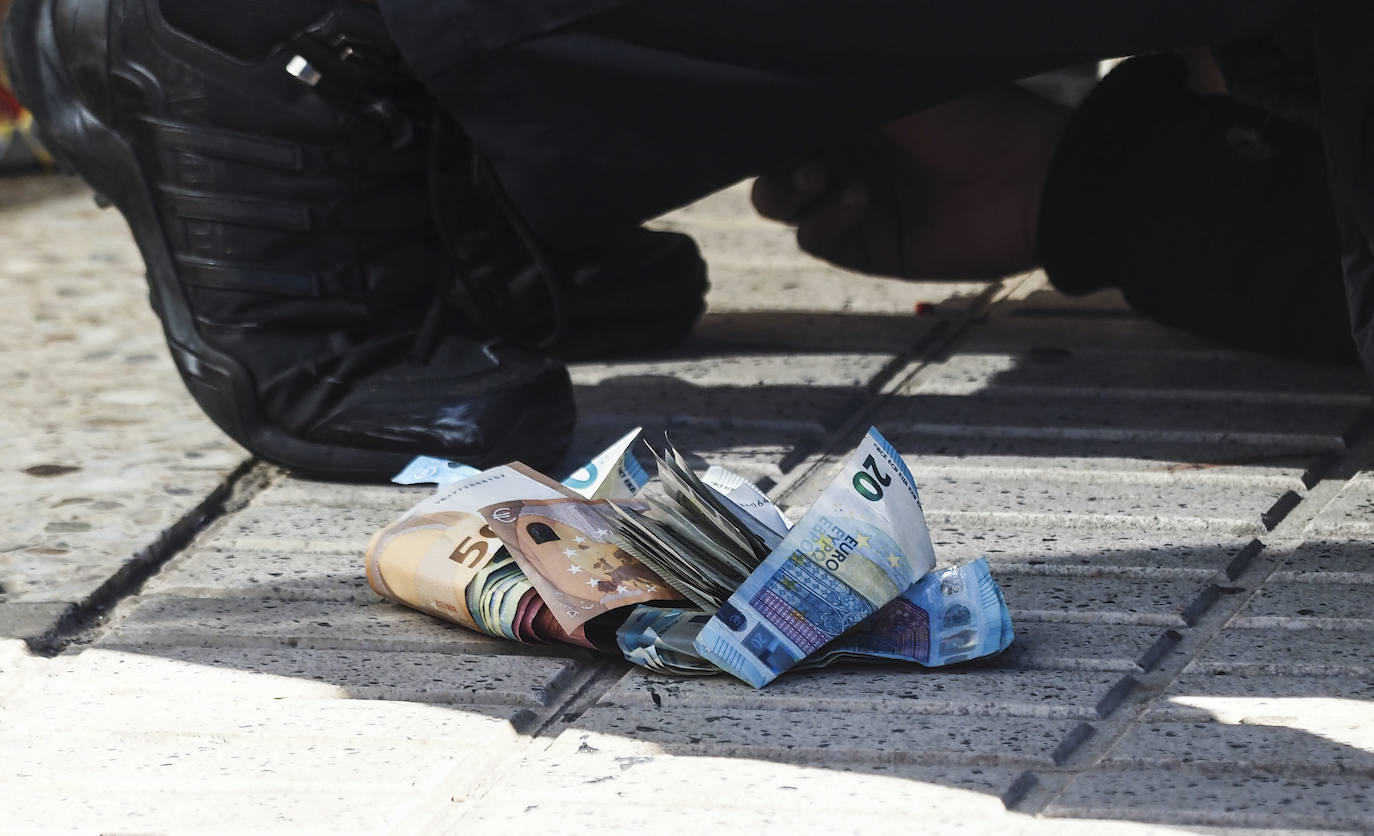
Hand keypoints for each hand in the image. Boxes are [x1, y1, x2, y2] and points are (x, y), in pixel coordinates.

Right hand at [751, 84, 1068, 278]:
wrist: (1035, 183)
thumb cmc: (976, 117)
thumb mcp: (894, 84)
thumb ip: (832, 86)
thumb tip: (769, 77)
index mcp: (855, 109)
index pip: (787, 119)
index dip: (770, 122)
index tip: (771, 117)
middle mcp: (851, 154)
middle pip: (772, 164)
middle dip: (772, 163)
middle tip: (802, 159)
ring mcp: (856, 203)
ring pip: (785, 205)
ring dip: (788, 191)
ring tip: (821, 177)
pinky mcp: (870, 248)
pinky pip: (817, 240)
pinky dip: (825, 221)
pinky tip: (858, 200)